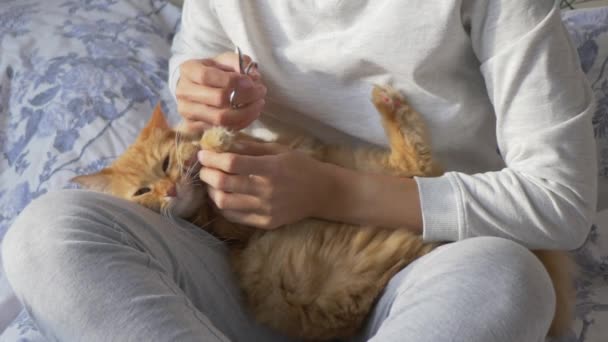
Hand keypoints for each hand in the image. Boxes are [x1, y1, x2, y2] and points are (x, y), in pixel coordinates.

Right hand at [175, 52, 266, 132]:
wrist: (198, 88)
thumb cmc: (214, 72)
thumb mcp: (225, 60)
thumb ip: (239, 63)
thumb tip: (253, 77)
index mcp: (188, 70)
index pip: (207, 76)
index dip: (232, 81)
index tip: (252, 82)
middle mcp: (183, 92)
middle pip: (218, 99)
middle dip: (246, 96)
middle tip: (261, 91)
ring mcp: (187, 112)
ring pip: (221, 118)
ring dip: (246, 112)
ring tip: (259, 104)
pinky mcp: (194, 128)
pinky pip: (222, 129)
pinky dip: (241, 123)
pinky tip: (250, 114)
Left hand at [198, 140, 332, 228]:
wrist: (322, 192)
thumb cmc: (300, 166)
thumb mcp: (278, 150)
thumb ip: (250, 148)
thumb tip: (223, 143)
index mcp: (270, 168)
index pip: (232, 163)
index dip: (212, 158)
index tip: (203, 153)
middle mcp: (267, 190)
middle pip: (224, 184)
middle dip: (206, 174)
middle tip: (203, 167)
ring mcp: (266, 209)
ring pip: (224, 203)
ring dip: (211, 191)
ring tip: (212, 183)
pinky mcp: (266, 222)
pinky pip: (235, 217)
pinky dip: (223, 206)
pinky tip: (223, 196)